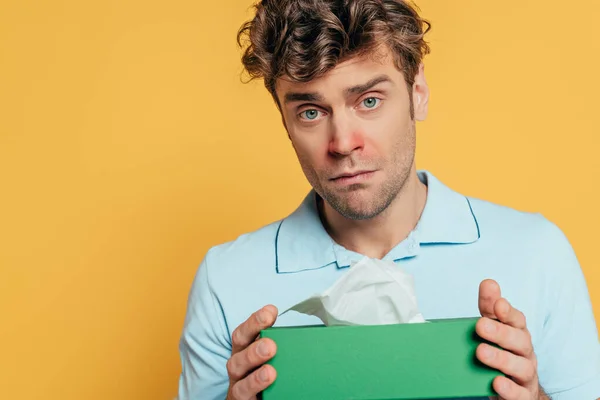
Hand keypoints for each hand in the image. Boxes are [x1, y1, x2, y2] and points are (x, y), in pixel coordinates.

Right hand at [226, 305, 277, 399]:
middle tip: (271, 345)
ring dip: (254, 375)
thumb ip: (286, 345)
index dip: (254, 322)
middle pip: (238, 356)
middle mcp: (238, 366)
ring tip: (270, 372)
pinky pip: (243, 395)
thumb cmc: (268, 375)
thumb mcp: (275, 356)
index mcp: (244, 350)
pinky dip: (254, 388)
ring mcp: (238, 385)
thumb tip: (320, 334)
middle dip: (253, 349)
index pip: (244, 334)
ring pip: (238, 380)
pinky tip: (268, 384)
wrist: (257, 398)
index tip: (271, 312)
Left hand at [476, 279, 546, 399]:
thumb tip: (488, 283)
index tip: (498, 303)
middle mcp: (525, 353)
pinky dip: (509, 388)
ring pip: (521, 366)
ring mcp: (526, 375)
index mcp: (518, 334)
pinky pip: (519, 394)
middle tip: (480, 325)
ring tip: (481, 352)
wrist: (514, 390)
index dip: (508, 312)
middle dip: (501, 332)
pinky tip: (496, 382)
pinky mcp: (523, 395)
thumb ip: (489, 308)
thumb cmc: (501, 353)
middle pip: (519, 341)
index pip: (517, 320)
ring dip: (501, 359)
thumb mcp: (493, 329)